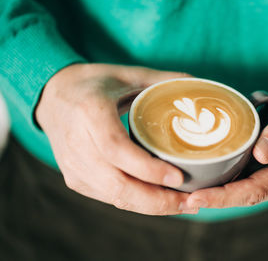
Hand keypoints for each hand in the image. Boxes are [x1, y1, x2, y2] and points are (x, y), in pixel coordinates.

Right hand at [36, 63, 196, 214]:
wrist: (53, 97)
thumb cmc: (94, 84)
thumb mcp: (127, 73)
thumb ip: (164, 80)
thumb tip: (201, 85)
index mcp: (89, 112)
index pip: (117, 149)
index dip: (148, 168)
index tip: (179, 178)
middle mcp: (77, 144)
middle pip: (117, 184)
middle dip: (157, 200)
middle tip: (190, 202)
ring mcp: (73, 166)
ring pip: (115, 197)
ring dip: (151, 207)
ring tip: (183, 205)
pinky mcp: (75, 179)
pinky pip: (110, 197)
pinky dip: (137, 203)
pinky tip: (160, 201)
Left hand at [187, 76, 267, 207]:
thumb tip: (260, 153)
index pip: (256, 190)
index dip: (225, 196)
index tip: (198, 197)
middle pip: (245, 195)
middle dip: (213, 199)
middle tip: (181, 199)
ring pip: (243, 191)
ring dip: (216, 193)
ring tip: (185, 191)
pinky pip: (246, 179)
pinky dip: (225, 181)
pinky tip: (204, 177)